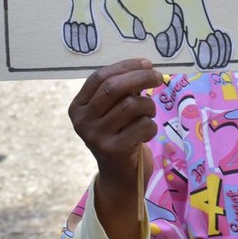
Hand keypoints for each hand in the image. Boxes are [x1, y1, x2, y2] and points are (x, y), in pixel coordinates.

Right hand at [68, 59, 163, 238]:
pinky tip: (146, 134)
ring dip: (148, 106)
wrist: (119, 175)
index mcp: (78, 107)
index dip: (125, 66)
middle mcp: (82, 121)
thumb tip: (146, 67)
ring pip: (132, 105)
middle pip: (113, 88)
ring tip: (148, 115)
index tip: (147, 63)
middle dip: (141, 77)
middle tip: (159, 77)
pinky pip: (142, 125)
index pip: (99, 77)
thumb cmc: (120, 134)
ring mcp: (96, 137)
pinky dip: (151, 126)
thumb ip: (123, 90)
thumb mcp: (113, 111)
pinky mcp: (113, 150)